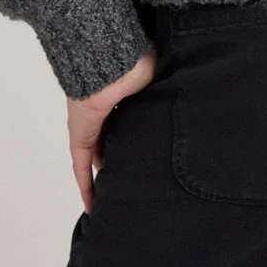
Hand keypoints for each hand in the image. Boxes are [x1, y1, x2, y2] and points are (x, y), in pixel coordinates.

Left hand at [65, 47, 159, 212]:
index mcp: (120, 95)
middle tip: (131, 177)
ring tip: (113, 196)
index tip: (141, 151)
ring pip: (95, 156)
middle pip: (108, 141)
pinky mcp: (80, 135)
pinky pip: (81, 165)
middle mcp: (102, 111)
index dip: (131, 136)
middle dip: (117, 157)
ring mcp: (89, 123)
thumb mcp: (156, 76)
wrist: (113, 64)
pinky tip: (91, 204)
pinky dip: (86, 184)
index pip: (125, 121)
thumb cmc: (135, 63)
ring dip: (103, 174)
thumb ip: (164, 86)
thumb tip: (186, 87)